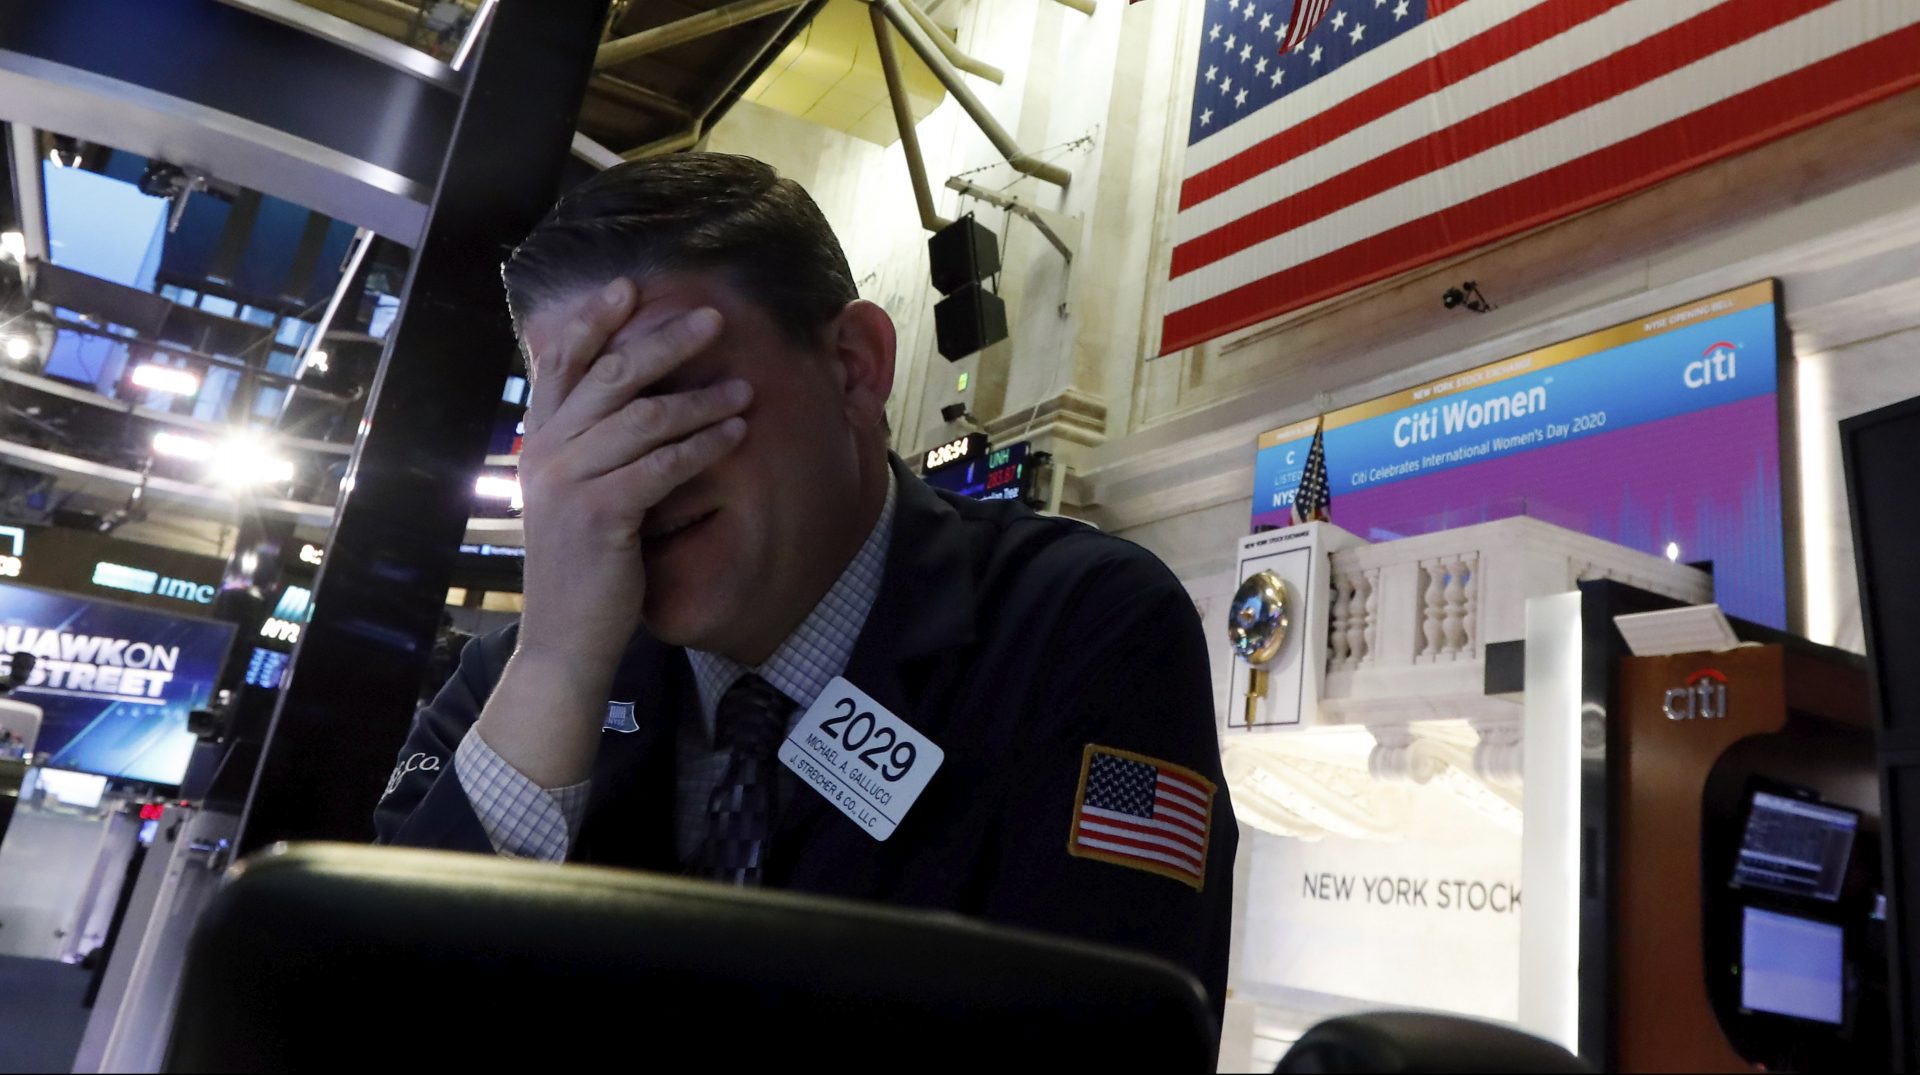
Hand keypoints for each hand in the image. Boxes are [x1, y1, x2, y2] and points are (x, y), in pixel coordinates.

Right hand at [514, 278, 750, 677]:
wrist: (565, 639)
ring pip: (644, 418)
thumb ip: (586, 446)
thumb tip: (622, 398)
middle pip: (611, 376)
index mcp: (540, 443)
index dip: (595, 321)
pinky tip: (737, 433)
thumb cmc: (583, 566)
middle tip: (714, 318)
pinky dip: (704, 445)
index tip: (629, 286)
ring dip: (701, 397)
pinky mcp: (601, 515)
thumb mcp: (572, 495)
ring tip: (746, 386)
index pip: (561, 363)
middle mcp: (547, 453)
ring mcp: (569, 483)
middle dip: (665, 341)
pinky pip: (662, 465)